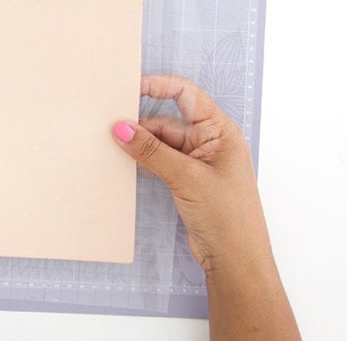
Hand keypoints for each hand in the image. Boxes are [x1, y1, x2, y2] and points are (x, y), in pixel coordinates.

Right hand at [111, 74, 261, 273]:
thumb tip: (121, 128)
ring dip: (140, 144)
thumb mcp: (186, 177)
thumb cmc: (228, 217)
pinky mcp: (185, 180)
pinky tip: (124, 163)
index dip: (159, 87)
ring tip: (113, 145)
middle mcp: (209, 142)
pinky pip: (159, 161)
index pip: (187, 94)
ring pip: (160, 142)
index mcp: (220, 132)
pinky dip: (142, 160)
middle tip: (111, 125)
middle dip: (141, 124)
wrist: (235, 260)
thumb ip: (152, 151)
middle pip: (167, 120)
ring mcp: (196, 162)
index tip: (130, 88)